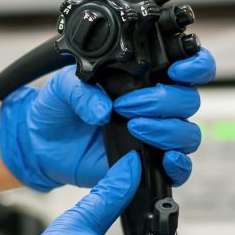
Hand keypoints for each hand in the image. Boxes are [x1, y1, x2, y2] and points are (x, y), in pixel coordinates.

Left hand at [0, 48, 215, 189]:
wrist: (40, 143)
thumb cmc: (56, 109)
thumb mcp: (62, 87)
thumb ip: (81, 90)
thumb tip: (103, 109)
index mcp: (142, 80)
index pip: (187, 68)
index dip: (195, 66)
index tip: (177, 69)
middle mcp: (154, 107)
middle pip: (188, 101)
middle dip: (164, 101)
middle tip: (129, 106)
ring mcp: (153, 136)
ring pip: (187, 133)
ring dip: (167, 130)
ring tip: (134, 127)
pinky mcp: (146, 164)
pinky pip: (179, 169)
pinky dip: (179, 165)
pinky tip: (164, 158)